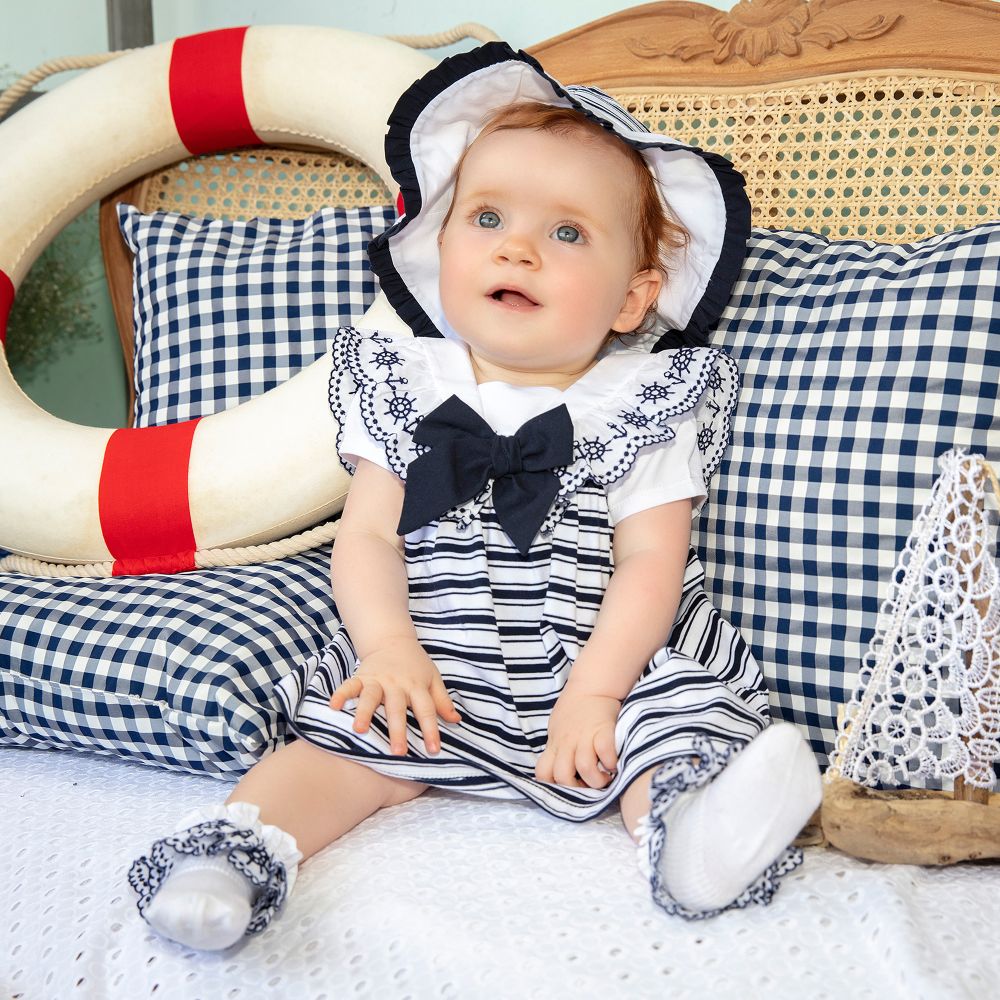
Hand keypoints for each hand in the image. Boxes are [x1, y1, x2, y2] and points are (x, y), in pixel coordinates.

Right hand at [329, 637, 460, 755]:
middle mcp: (397, 684)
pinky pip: (350, 685)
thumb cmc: (415, 665)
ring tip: (360, 730)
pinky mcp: (361, 676)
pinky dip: (341, 694)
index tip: (434, 750)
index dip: (431, 730)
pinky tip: (333, 706)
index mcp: (417, 686)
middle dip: (397, 730)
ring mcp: (378, 680)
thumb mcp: (433, 678)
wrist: (393, 640)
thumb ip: (443, 701)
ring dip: (365, 713)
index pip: (426, 710)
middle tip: (398, 752)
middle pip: (397, 708)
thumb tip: (456, 720)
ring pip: (371, 697)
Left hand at [535, 686, 620, 788]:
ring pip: (583, 767)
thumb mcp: (558, 729)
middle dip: (577, 789)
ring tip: (604, 778)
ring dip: (596, 780)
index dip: (553, 787)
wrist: (592, 685)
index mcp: (555, 743)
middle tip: (588, 786)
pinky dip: (611, 762)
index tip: (567, 786)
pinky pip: (605, 751)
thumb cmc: (575, 710)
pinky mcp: (603, 729)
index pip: (542, 773)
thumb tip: (560, 773)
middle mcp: (567, 742)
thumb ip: (558, 748)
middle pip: (562, 776)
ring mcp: (585, 736)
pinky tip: (614, 763)